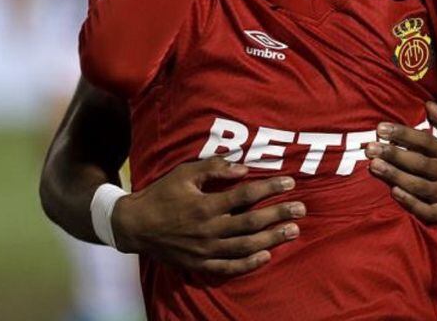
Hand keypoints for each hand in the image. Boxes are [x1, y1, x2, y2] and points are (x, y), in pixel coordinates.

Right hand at [111, 158, 305, 275]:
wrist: (134, 226)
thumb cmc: (162, 195)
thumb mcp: (184, 173)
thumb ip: (214, 168)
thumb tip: (244, 168)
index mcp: (206, 205)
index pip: (246, 196)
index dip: (270, 189)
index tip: (290, 183)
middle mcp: (209, 230)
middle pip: (252, 222)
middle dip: (279, 214)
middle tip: (302, 209)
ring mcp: (205, 250)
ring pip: (245, 246)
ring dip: (272, 239)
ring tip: (293, 231)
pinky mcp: (199, 264)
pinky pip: (228, 268)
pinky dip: (248, 264)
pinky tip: (265, 256)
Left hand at [365, 101, 436, 227]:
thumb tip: (430, 104)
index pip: (424, 141)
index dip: (403, 134)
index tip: (380, 128)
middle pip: (418, 163)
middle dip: (393, 155)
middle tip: (370, 148)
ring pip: (418, 185)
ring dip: (396, 176)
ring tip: (374, 166)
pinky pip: (426, 209)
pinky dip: (411, 202)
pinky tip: (394, 192)